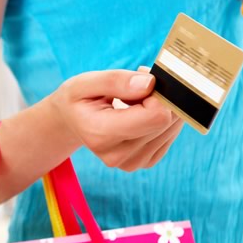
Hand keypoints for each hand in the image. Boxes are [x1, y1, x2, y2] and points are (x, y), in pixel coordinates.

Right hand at [50, 68, 183, 171]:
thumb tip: (149, 84)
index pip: (155, 116)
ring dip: (160, 108)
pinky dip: (161, 120)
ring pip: (171, 129)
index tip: (142, 80)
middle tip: (137, 86)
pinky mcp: (144, 162)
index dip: (156, 94)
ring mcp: (132, 162)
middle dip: (159, 98)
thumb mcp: (84, 83)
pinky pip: (169, 136)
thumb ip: (115, 81)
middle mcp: (117, 155)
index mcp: (100, 134)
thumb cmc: (78, 99)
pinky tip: (141, 114)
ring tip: (135, 101)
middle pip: (165, 122)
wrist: (71, 122)